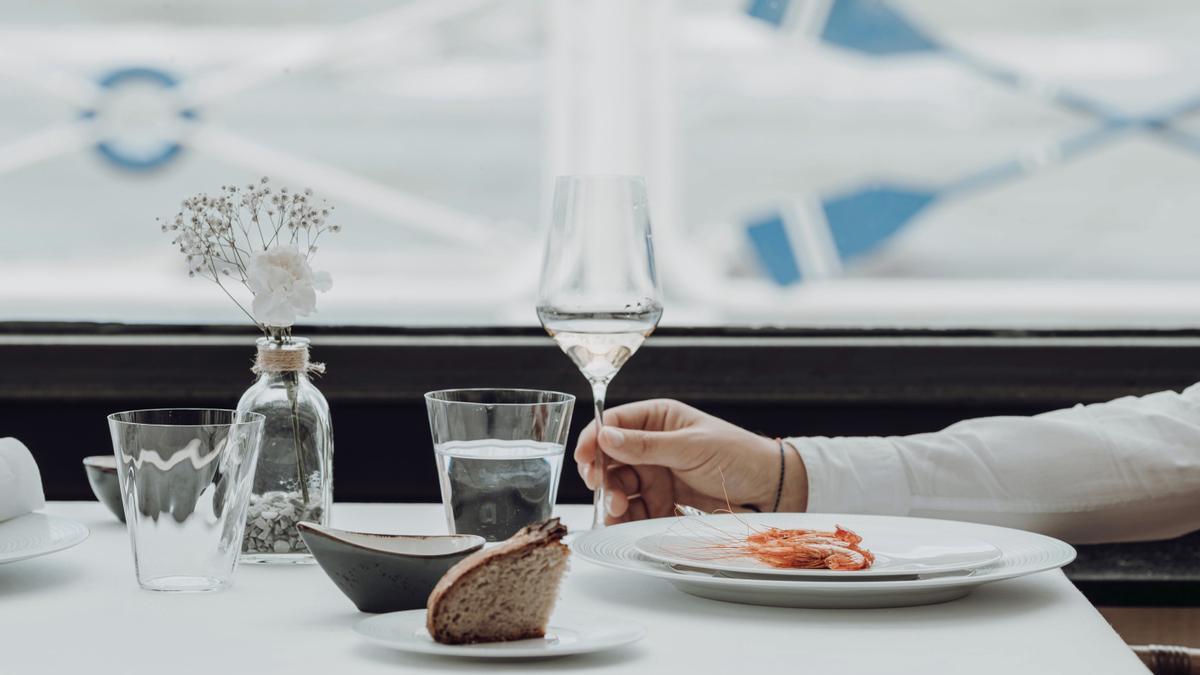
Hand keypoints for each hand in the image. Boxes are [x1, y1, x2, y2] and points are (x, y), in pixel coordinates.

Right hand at [574, 399, 807, 523]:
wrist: (771, 491)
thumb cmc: (738, 455)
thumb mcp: (690, 447)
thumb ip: (646, 445)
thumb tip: (604, 436)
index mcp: (658, 419)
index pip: (613, 423)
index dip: (594, 440)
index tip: (584, 460)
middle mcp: (653, 444)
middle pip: (611, 459)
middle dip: (603, 476)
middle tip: (606, 492)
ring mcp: (658, 473)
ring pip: (620, 486)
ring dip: (613, 499)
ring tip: (619, 510)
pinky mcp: (664, 500)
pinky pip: (636, 508)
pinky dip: (628, 517)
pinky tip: (628, 523)